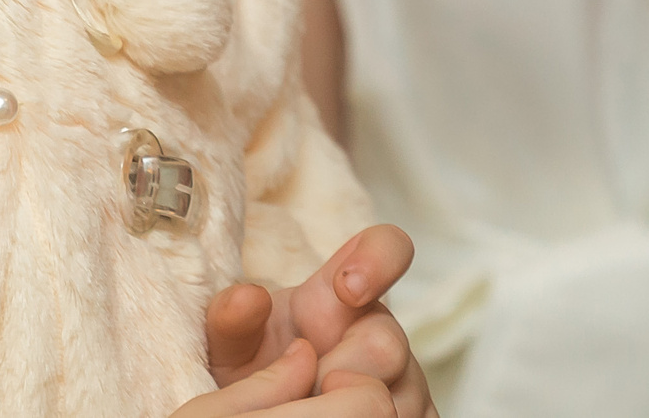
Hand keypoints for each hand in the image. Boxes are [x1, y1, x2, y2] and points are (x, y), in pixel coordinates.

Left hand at [206, 226, 432, 417]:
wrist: (266, 413)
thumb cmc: (253, 370)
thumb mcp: (233, 346)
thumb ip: (231, 319)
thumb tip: (249, 297)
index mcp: (341, 295)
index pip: (387, 248)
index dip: (380, 258)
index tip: (347, 288)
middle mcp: (380, 332)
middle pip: (388, 344)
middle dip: (342, 373)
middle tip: (306, 388)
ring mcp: (404, 380)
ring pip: (402, 396)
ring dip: (356, 412)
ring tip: (312, 413)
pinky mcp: (417, 416)